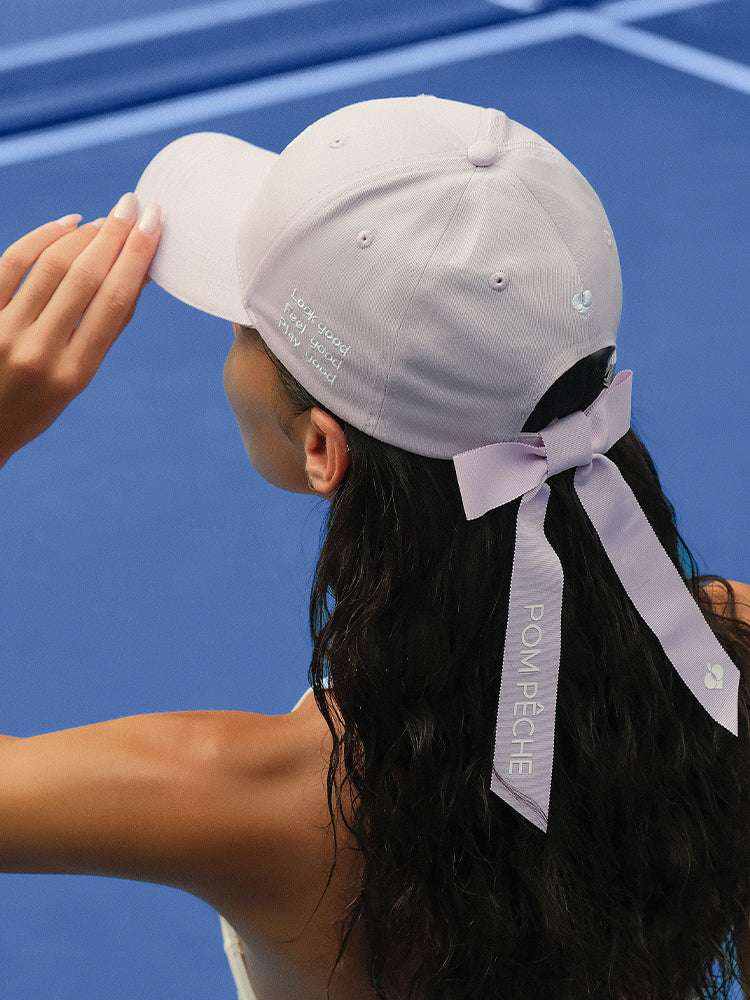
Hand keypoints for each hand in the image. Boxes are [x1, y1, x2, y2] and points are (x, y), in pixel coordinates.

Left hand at [0, 196, 160, 467]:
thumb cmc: (35, 405)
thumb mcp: (76, 380)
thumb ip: (106, 328)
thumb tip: (138, 274)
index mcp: (73, 372)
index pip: (114, 302)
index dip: (137, 256)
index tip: (154, 224)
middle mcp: (39, 350)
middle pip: (86, 277)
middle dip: (115, 235)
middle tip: (134, 206)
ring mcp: (5, 330)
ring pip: (51, 265)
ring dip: (85, 234)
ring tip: (106, 219)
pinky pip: (13, 262)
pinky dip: (42, 236)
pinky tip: (67, 223)